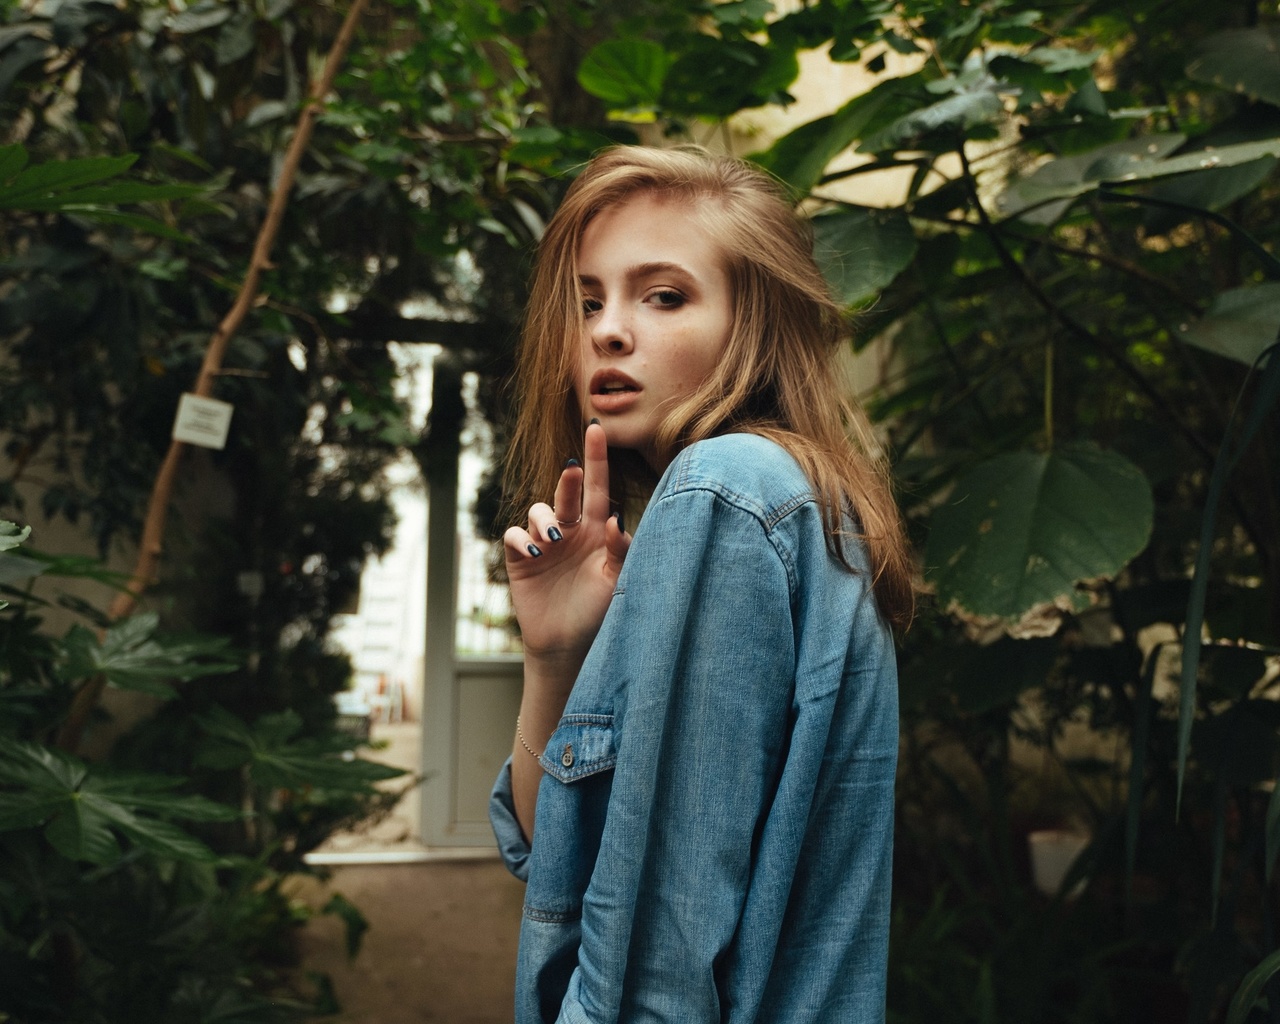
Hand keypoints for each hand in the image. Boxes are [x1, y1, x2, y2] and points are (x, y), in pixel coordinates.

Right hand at [503, 422, 630, 669]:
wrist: (567, 645)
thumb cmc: (597, 611)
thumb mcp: (616, 581)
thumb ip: (620, 551)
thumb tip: (618, 519)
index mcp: (598, 530)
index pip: (598, 489)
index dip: (597, 460)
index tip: (597, 429)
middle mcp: (571, 530)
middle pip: (566, 493)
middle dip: (568, 480)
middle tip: (573, 473)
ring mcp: (544, 542)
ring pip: (538, 510)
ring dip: (545, 518)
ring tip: (554, 540)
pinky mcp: (521, 557)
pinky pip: (515, 534)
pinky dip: (523, 538)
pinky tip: (535, 552)